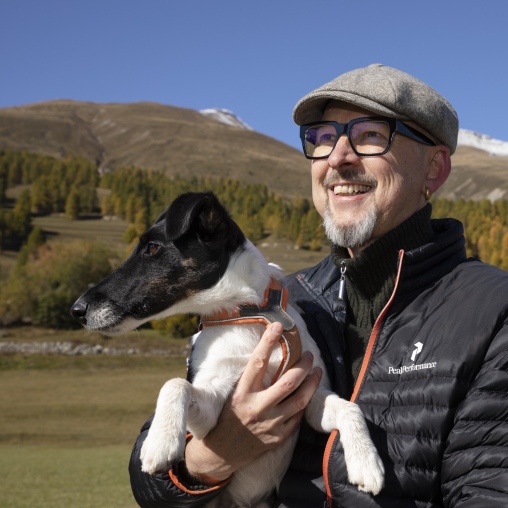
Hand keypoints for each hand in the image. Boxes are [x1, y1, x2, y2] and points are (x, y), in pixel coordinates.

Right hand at [185, 321, 321, 483]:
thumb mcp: (234, 393)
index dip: (268, 342)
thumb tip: (269, 353)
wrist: (222, 452)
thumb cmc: (228, 416)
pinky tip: (309, 393)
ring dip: (312, 382)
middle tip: (309, 354)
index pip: (258, 362)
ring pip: (300, 400)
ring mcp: (270, 424)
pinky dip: (305, 402)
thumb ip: (251, 378)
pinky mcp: (278, 437)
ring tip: (317, 370)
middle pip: (288, 381)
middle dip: (303, 365)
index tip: (278, 326)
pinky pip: (298, 417)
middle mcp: (257, 407)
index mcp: (242, 392)